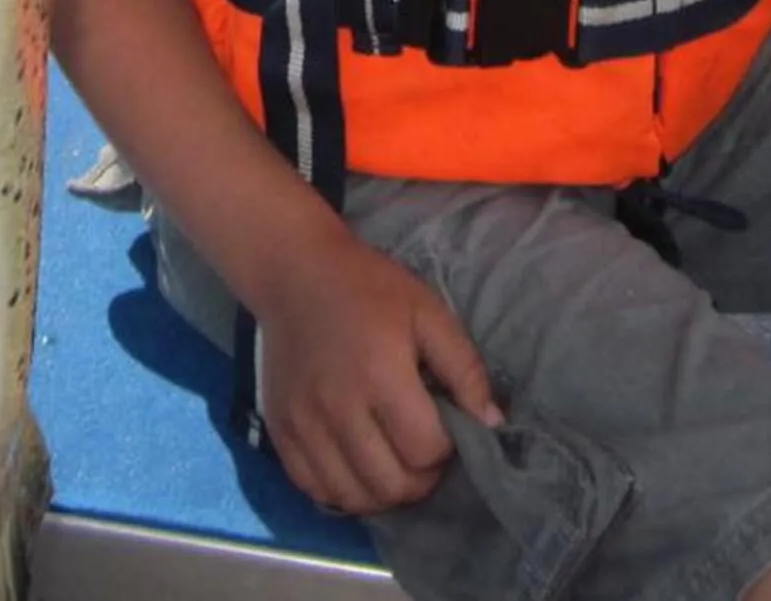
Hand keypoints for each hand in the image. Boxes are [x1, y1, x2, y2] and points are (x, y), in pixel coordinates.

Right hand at [251, 230, 501, 516]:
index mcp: (380, 373)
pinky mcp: (279, 430)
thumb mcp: (428, 312)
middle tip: (423, 453)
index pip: (425, 450)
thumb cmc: (369, 288)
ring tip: (393, 464)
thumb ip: (465, 368)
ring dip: (383, 493)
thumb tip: (492, 423)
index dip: (446, 449)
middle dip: (420, 479)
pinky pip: (313, 488)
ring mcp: (303, 423)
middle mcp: (337, 407)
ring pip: (352, 497)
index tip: (444, 428)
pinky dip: (342, 491)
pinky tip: (357, 466)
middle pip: (391, 484)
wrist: (294, 273)